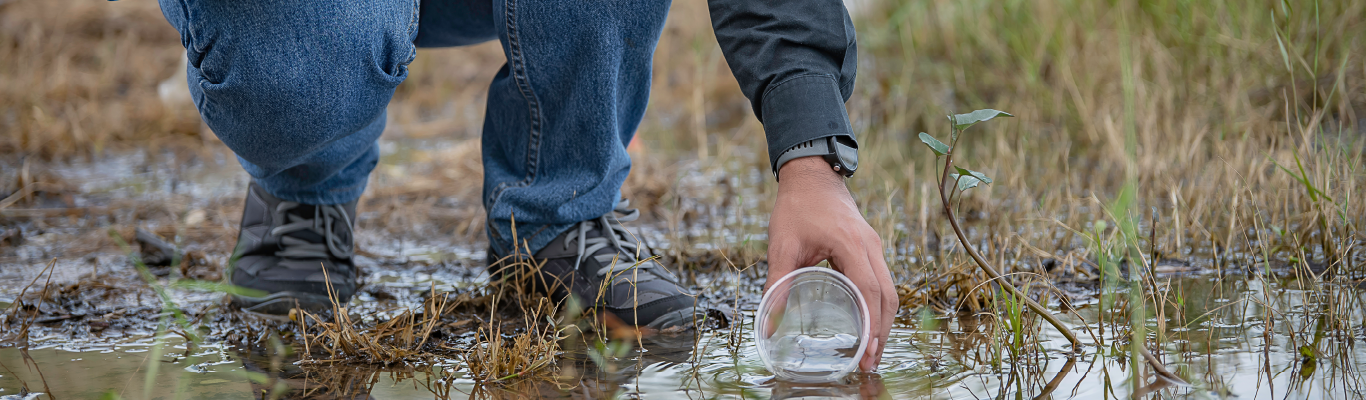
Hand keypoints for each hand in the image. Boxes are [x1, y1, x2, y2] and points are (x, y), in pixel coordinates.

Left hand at [767, 156, 895, 371]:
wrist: (811, 174)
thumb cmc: (796, 206)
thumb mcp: (782, 245)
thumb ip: (776, 284)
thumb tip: (768, 325)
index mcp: (852, 245)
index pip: (870, 291)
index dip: (871, 324)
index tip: (867, 352)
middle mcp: (870, 246)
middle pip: (888, 296)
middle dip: (882, 331)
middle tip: (870, 362)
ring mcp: (874, 246)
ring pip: (890, 290)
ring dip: (883, 321)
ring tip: (872, 350)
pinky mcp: (870, 247)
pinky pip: (882, 281)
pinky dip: (880, 305)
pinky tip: (869, 323)